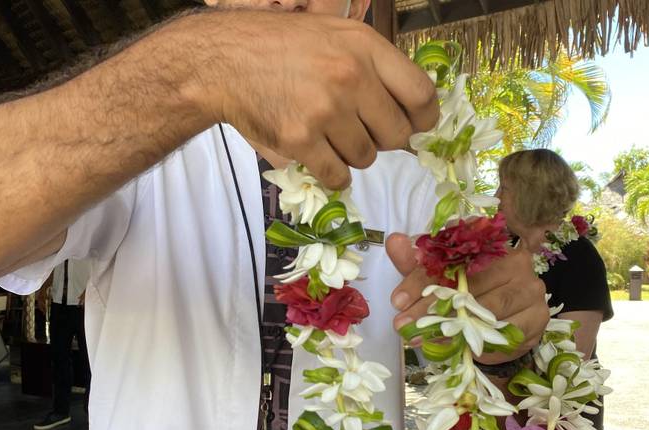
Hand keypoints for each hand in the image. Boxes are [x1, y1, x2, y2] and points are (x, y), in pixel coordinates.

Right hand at [206, 12, 438, 189]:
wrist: (224, 60)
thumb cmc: (281, 46)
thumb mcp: (335, 34)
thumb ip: (374, 64)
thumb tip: (410, 108)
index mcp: (365, 47)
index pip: (421, 94)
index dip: (424, 119)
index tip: (415, 126)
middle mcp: (350, 77)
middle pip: (396, 135)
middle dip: (382, 139)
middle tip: (360, 130)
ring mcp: (325, 111)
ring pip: (366, 158)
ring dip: (351, 154)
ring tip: (328, 134)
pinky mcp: (300, 140)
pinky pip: (337, 176)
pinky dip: (332, 174)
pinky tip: (318, 155)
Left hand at [386, 233, 548, 362]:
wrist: (503, 326)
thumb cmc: (468, 296)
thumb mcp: (439, 278)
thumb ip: (418, 263)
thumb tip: (393, 241)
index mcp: (490, 244)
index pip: (452, 259)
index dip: (421, 279)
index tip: (397, 301)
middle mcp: (516, 261)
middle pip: (468, 285)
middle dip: (431, 308)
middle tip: (404, 326)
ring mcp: (531, 288)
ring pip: (487, 309)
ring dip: (453, 327)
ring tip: (424, 339)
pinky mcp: (539, 316)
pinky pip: (507, 331)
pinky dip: (481, 341)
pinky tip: (459, 348)